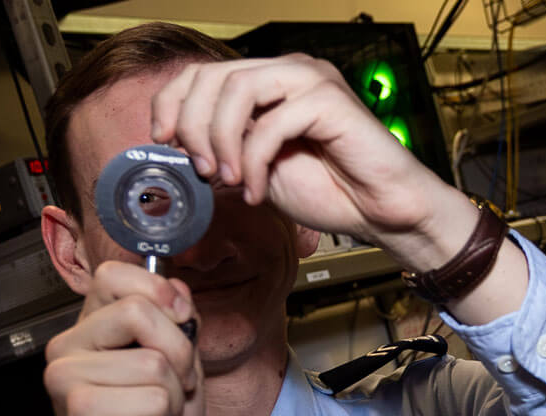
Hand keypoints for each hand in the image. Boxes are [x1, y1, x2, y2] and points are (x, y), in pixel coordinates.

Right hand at [43, 262, 204, 415]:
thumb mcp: (179, 366)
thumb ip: (178, 322)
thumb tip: (175, 288)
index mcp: (89, 329)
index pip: (115, 275)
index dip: (158, 295)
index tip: (176, 325)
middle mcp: (67, 346)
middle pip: (141, 311)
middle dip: (178, 356)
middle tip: (165, 391)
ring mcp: (66, 375)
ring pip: (156, 361)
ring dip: (173, 397)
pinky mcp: (79, 406)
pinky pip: (154, 396)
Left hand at [149, 55, 455, 262]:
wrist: (381, 212)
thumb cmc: (332, 191)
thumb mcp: (259, 169)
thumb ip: (226, 149)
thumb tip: (178, 146)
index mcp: (271, 82)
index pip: (203, 73)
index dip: (172, 103)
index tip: (164, 142)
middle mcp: (289, 72)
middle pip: (214, 77)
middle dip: (193, 126)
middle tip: (203, 171)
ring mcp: (311, 81)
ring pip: (238, 90)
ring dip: (221, 141)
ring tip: (230, 181)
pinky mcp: (329, 101)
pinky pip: (271, 123)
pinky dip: (254, 162)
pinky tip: (257, 192)